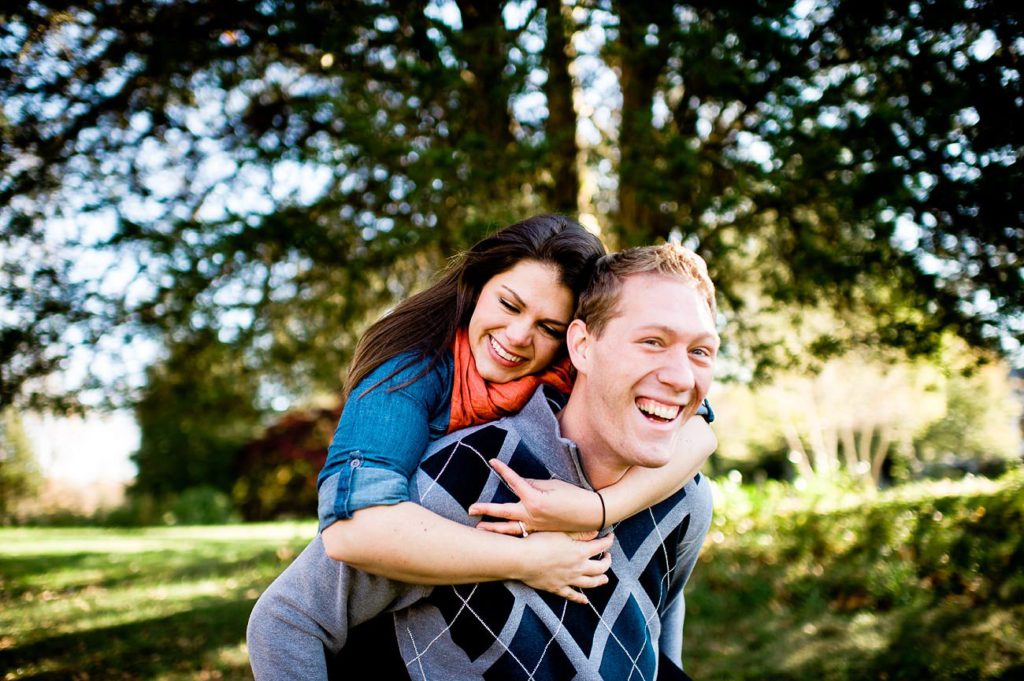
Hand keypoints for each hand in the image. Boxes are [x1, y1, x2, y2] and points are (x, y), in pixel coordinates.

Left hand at [468, 459, 604, 533]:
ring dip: (493, 529)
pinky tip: (501, 538)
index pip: (514, 481)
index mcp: (534, 499)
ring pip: (509, 529)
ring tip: (479, 529)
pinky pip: (521, 535)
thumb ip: (532, 484)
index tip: (492, 461)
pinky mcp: (539, 533)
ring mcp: (534, 526)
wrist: (590, 514)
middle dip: (486, 510)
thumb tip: (518, 483)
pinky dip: (510, 536)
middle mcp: (531, 514)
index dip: (503, 470)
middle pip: (503, 512)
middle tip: (470, 509)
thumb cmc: (573, 496)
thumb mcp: (552, 485)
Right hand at [517, 531, 613, 604]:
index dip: (608, 541)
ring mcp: (569, 580)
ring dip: (600, 580)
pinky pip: (572, 595)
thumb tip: (596, 533)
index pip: (601, 546)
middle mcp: (578, 568)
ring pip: (590, 583)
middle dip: (607, 562)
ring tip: (605, 579)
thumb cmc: (539, 541)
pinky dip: (580, 599)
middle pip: (600, 568)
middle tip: (608, 557)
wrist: (522, 559)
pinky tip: (585, 601)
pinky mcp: (557, 588)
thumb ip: (580, 534)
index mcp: (580, 552)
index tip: (611, 537)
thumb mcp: (561, 533)